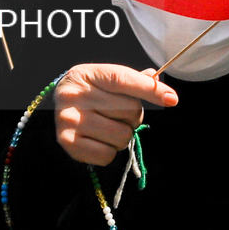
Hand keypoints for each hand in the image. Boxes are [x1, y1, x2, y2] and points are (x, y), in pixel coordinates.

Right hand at [53, 63, 177, 164]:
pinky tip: (99, 140)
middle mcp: (75, 95)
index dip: (151, 90)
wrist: (57, 107)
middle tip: (119, 114)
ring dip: (122, 135)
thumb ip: (133, 80)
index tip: (172, 99)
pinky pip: (107, 155)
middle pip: (130, 111)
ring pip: (122, 136)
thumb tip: (155, 77)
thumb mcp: (108, 78)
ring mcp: (68, 119)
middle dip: (133, 116)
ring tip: (109, 127)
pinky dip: (109, 152)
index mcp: (88, 74)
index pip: (125, 80)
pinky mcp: (66, 142)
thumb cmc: (91, 91)